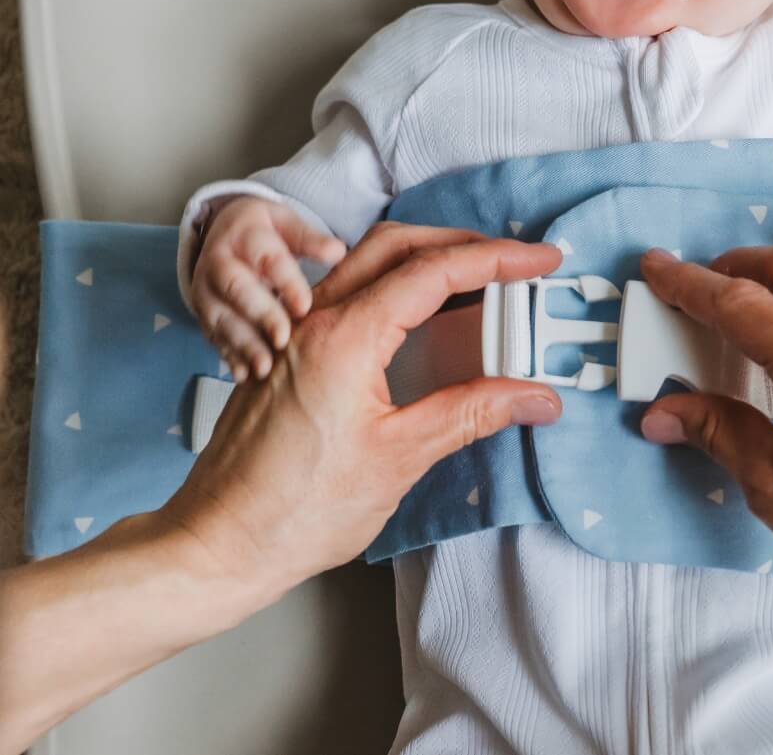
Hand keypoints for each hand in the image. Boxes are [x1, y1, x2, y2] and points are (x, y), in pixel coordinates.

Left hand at [162, 222, 563, 597]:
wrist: (217, 545)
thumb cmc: (295, 511)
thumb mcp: (399, 458)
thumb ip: (472, 413)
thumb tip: (535, 397)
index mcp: (344, 338)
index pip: (435, 272)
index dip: (497, 259)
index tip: (539, 259)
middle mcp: (315, 319)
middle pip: (399, 244)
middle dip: (463, 243)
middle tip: (513, 261)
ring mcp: (296, 332)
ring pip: (368, 261)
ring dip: (426, 256)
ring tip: (476, 279)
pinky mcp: (288, 352)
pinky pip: (348, 290)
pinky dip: (393, 283)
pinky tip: (418, 314)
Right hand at [190, 195, 347, 380]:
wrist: (223, 230)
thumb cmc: (265, 230)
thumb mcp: (287, 223)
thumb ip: (310, 239)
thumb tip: (339, 251)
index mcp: (246, 235)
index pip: (267, 258)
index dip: (286, 282)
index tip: (305, 306)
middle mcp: (219, 261)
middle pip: (236, 288)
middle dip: (259, 315)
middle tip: (283, 339)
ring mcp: (206, 288)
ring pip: (220, 316)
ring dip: (241, 343)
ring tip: (264, 367)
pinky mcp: (201, 311)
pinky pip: (212, 335)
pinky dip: (228, 356)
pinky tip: (244, 374)